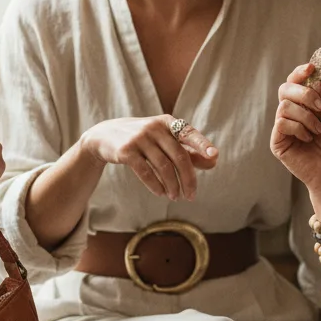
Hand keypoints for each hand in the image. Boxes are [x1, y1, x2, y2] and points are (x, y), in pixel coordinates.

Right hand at [79, 115, 217, 200]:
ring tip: (175, 197)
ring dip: (172, 185)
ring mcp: (139, 138)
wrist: (105, 136)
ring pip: (163, 166)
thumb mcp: (164, 140)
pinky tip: (161, 193)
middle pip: (179, 156)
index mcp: (168, 122)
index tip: (214, 156)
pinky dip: (155, 185)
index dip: (202, 145)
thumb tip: (214, 161)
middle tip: (191, 196)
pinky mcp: (126, 151)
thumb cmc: (143, 140)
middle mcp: (155, 127)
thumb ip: (189, 150)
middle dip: (188, 179)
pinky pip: (145, 172)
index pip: (189, 134)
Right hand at [270, 63, 320, 214]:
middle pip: (285, 88)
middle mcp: (290, 113)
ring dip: (307, 117)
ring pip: (284, 106)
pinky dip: (299, 128)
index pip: (296, 81)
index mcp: (304, 104)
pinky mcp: (277, 141)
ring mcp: (282, 127)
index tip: (313, 67)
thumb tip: (316, 78)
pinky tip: (308, 139)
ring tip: (319, 131)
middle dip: (304, 93)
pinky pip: (282, 123)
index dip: (301, 72)